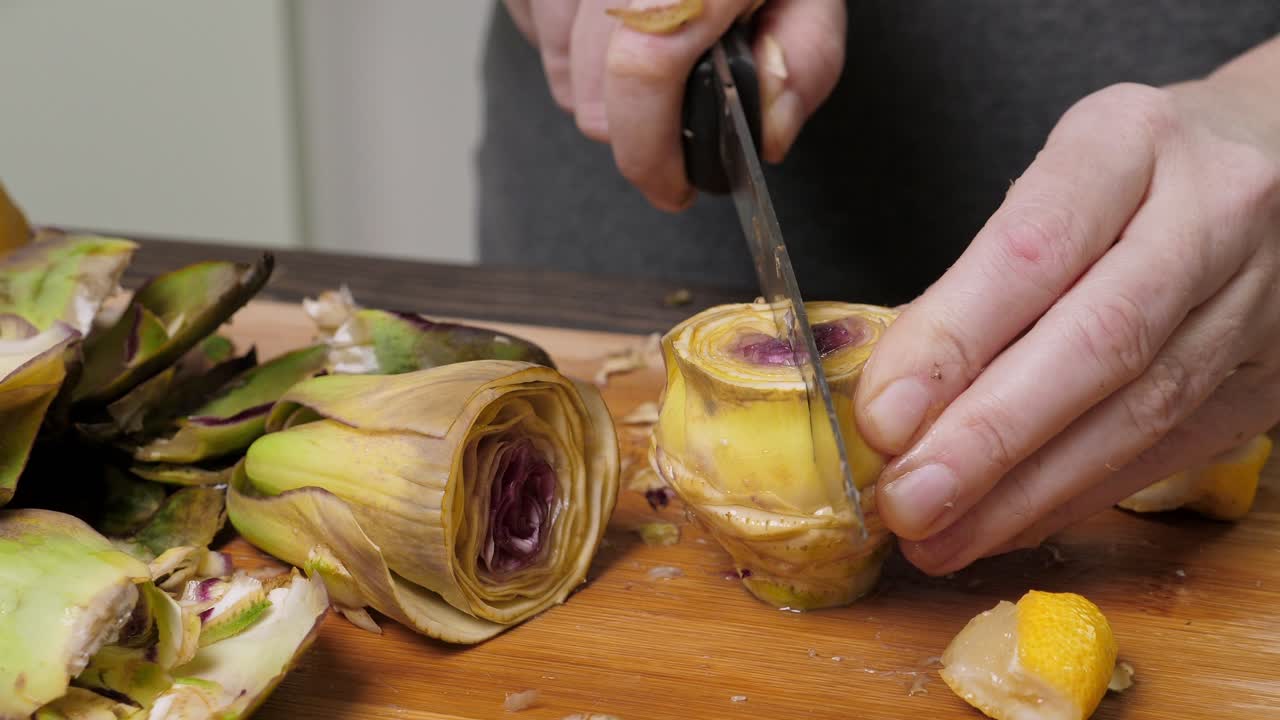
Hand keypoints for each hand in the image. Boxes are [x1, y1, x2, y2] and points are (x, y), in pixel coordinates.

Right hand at [503, 0, 845, 210]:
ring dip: (597, 85)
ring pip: (557, 68)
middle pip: (592, 91)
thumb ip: (804, 59)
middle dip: (634, 128)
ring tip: (648, 55)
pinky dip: (564, 41)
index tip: (671, 187)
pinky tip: (608, 22)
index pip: (643, 72)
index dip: (650, 152)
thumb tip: (768, 131)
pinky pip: (531, 26)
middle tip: (673, 119)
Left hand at [854, 58, 1279, 574]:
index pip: (1032, 249)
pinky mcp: (1271, 374)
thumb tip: (894, 396)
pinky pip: (1166, 450)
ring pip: (1138, 413)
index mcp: (1130, 140)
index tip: (882, 417)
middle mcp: (1212, 213)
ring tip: (938, 538)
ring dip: (1025, 492)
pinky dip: (1075, 497)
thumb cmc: (1134, 173)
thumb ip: (980, 277)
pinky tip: (1005, 526)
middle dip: (988, 439)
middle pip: (1097, 343)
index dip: (953, 340)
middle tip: (904, 502)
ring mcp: (1258, 299)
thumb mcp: (1055, 179)